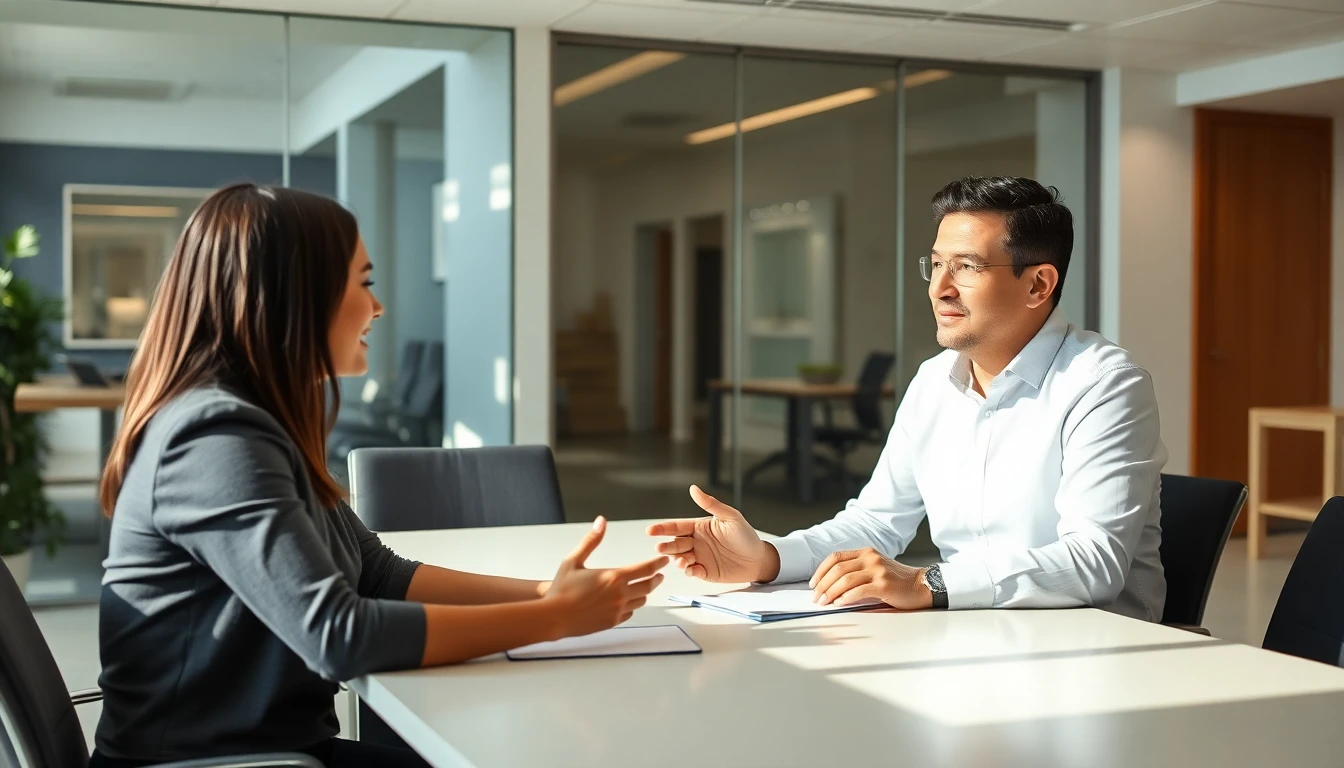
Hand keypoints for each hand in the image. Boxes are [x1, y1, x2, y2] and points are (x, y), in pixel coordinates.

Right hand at [545, 517, 667, 637]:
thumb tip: (601, 522)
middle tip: (659, 574)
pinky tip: (628, 603)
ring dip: (645, 592)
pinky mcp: (612, 622)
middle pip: (648, 586)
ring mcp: (617, 610)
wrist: (553, 617)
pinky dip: (632, 606)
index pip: (645, 569)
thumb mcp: (574, 560)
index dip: (657, 563)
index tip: (664, 560)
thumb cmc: (561, 589)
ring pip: (640, 601)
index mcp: (614, 577)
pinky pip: (629, 613)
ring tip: (644, 587)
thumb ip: (591, 541)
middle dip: (656, 578)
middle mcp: (620, 595)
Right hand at [646, 485, 777, 582]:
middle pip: (675, 543)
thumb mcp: (730, 517)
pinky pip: (692, 572)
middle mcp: (696, 542)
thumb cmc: (746, 535)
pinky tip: (691, 569)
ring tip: (680, 561)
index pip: (677, 527)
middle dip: (666, 546)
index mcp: (699, 527)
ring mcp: (699, 558)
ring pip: (680, 558)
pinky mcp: (705, 572)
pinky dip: (689, 571)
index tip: (650, 530)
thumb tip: (693, 488)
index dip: (663, 528)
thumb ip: (711, 504)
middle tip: (660, 548)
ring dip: (676, 559)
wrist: (759, 558)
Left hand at [809, 548, 931, 609]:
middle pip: (837, 569)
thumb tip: (830, 587)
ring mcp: (878, 570)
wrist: (922, 585)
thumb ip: (856, 571)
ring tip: (824, 602)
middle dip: (822, 584)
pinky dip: (846, 598)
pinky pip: (859, 590)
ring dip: (830, 592)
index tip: (813, 583)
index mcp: (866, 552)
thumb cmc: (897, 580)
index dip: (820, 570)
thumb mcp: (875, 568)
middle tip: (816, 597)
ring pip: (845, 579)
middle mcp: (870, 558)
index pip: (835, 557)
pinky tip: (839, 603)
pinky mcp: (884, 584)